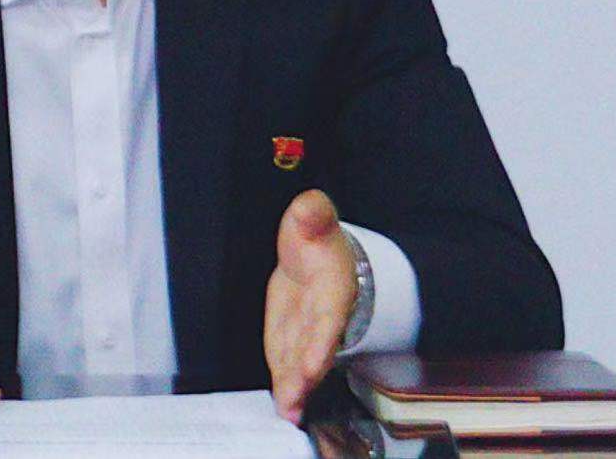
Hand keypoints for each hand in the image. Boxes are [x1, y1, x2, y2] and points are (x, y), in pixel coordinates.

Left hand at [263, 189, 358, 424]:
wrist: (314, 254)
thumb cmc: (316, 240)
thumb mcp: (313, 218)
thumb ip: (312, 214)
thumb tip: (309, 206)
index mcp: (332, 287)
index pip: (328, 317)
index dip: (322, 341)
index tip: (315, 361)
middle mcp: (323, 315)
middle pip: (315, 347)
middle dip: (306, 373)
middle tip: (295, 397)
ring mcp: (307, 330)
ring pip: (301, 361)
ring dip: (295, 386)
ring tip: (288, 409)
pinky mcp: (291, 338)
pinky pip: (288, 362)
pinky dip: (285, 383)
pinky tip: (283, 403)